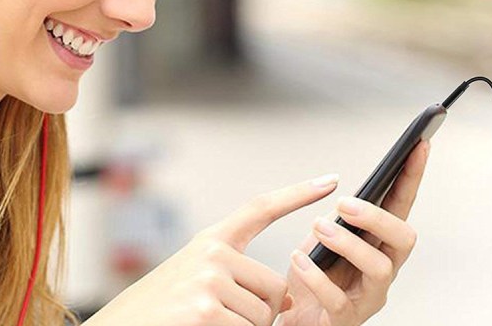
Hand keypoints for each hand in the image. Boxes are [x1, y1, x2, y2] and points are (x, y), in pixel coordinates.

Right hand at [85, 174, 340, 325]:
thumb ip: (237, 278)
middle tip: (227, 320)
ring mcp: (207, 280)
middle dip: (264, 314)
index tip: (330, 179)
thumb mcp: (196, 282)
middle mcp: (211, 253)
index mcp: (210, 241)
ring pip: (265, 315)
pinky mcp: (205, 310)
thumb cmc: (160, 312)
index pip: (261, 208)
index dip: (298, 194)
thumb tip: (290, 298)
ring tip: (209, 325)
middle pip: (276, 287)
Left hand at [278, 139, 431, 325]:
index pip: (402, 206)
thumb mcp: (322, 241)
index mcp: (378, 245)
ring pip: (380, 268)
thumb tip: (340, 193)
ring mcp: (368, 297)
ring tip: (319, 229)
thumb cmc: (310, 283)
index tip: (419, 146)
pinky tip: (300, 261)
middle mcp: (381, 270)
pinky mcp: (346, 320)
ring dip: (349, 243)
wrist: (293, 321)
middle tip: (346, 204)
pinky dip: (317, 277)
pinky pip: (339, 300)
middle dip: (378, 217)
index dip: (412, 177)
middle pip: (404, 239)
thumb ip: (337, 220)